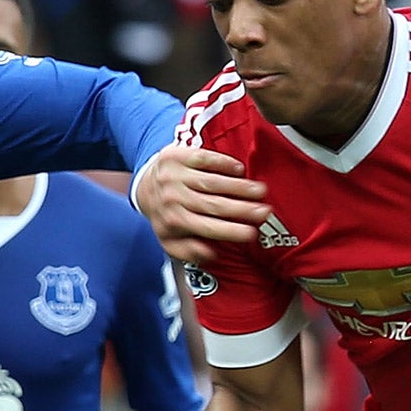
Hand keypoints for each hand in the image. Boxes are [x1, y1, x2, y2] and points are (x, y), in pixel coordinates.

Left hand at [134, 143, 270, 264]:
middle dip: (242, 209)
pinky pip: (203, 159)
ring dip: (238, 187)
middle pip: (213, 205)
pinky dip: (222, 163)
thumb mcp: (170, 241)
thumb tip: (211, 255)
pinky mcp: (178, 156)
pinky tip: (240, 169)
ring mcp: (176, 176)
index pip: (207, 228)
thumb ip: (189, 251)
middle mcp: (174, 198)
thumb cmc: (165, 215)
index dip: (230, 231)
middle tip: (265, 212)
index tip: (252, 234)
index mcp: (174, 221)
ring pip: (211, 182)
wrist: (146, 186)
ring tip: (260, 191)